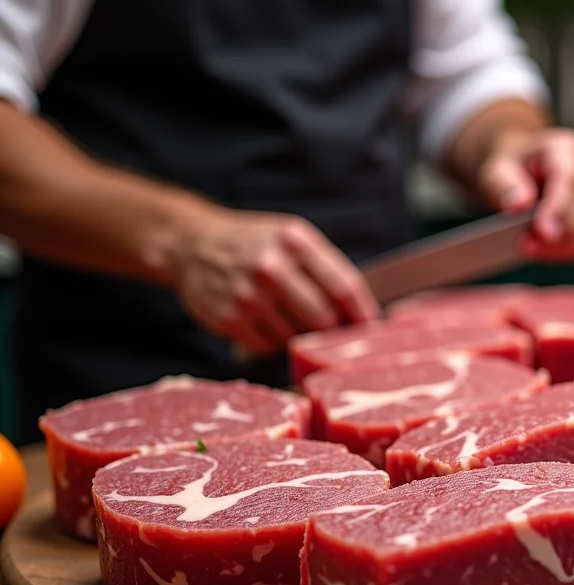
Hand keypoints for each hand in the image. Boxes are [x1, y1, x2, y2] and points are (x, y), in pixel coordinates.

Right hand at [168, 208, 379, 354]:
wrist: (192, 244)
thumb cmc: (254, 244)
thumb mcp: (292, 238)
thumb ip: (327, 268)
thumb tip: (362, 314)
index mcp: (295, 241)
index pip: (344, 287)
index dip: (362, 313)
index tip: (370, 328)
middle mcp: (271, 267)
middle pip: (323, 318)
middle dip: (333, 330)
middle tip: (333, 332)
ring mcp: (248, 294)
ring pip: (297, 336)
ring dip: (301, 336)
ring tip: (291, 319)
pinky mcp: (229, 318)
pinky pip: (269, 346)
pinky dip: (274, 341)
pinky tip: (267, 323)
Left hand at [477, 127, 573, 261]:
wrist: (523, 170)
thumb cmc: (512, 169)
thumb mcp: (496, 171)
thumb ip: (506, 186)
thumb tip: (520, 205)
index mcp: (563, 147)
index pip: (568, 178)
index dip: (558, 208)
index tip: (543, 232)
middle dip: (561, 232)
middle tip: (528, 247)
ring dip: (567, 245)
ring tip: (534, 251)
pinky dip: (573, 251)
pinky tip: (549, 254)